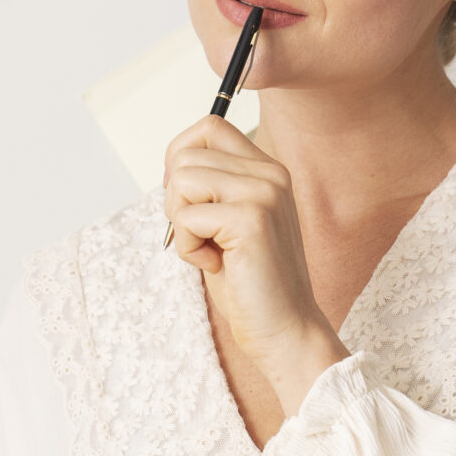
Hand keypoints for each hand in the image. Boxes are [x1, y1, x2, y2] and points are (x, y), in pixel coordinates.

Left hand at [163, 115, 347, 410]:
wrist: (284, 330)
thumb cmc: (250, 284)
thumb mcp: (228, 222)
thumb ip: (210, 187)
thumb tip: (171, 164)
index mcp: (268, 169)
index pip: (210, 125)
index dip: (180, 156)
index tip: (186, 199)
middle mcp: (270, 173)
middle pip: (186, 154)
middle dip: (176, 200)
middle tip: (201, 235)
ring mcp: (263, 193)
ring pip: (181, 180)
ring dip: (181, 223)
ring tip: (211, 250)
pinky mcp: (251, 219)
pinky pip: (186, 217)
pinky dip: (188, 248)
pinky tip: (218, 265)